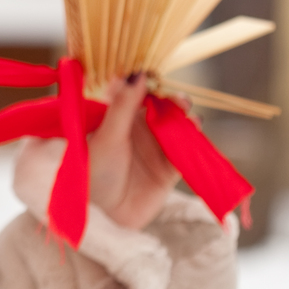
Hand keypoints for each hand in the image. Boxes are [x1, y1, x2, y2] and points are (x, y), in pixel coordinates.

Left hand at [86, 75, 179, 229]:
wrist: (101, 215)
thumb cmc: (94, 172)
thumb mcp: (108, 136)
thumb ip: (123, 106)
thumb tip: (138, 73)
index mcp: (119, 117)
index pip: (138, 93)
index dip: (149, 83)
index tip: (155, 76)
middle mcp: (139, 129)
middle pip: (164, 108)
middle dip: (173, 101)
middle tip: (177, 101)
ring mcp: (156, 148)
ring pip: (178, 127)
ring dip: (186, 119)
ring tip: (186, 116)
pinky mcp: (170, 169)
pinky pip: (187, 152)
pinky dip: (193, 142)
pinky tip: (194, 132)